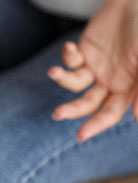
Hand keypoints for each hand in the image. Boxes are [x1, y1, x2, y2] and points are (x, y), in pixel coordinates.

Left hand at [50, 0, 137, 140]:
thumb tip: (137, 119)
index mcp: (132, 89)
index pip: (111, 114)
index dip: (97, 125)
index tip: (80, 135)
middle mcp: (113, 82)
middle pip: (89, 104)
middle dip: (73, 111)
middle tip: (57, 115)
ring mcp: (97, 66)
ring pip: (75, 85)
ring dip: (62, 81)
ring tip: (54, 73)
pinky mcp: (84, 50)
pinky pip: (71, 61)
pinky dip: (67, 57)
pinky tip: (70, 47)